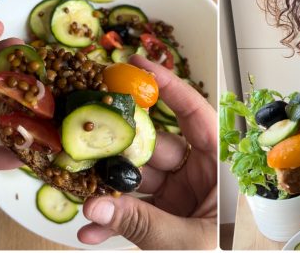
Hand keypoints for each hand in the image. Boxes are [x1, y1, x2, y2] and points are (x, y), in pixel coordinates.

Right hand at [78, 55, 216, 249]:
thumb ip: (142, 225)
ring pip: (134, 181)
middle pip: (153, 148)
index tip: (136, 64)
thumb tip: (96, 209)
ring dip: (105, 191)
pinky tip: (87, 234)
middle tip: (86, 136)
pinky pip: (131, 214)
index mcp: (221, 171)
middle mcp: (199, 178)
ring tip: (78, 190)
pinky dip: (109, 224)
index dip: (167, 86)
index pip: (194, 115)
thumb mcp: (189, 245)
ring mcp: (178, 200)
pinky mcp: (162, 223)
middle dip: (118, 147)